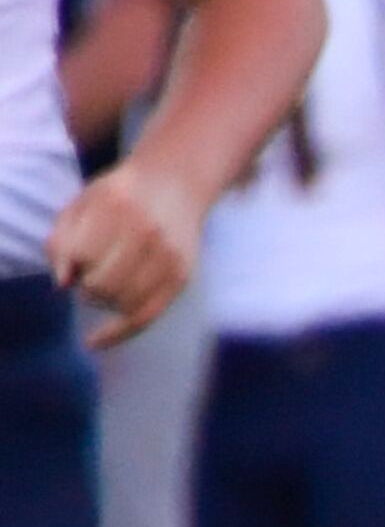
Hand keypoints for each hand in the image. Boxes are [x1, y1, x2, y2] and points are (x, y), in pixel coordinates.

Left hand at [45, 162, 204, 345]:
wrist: (176, 184)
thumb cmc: (119, 196)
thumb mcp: (82, 204)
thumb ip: (62, 239)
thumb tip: (61, 284)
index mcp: (118, 208)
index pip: (82, 256)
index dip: (72, 264)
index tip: (76, 259)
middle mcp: (148, 233)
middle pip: (103, 285)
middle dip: (88, 288)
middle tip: (89, 279)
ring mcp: (169, 256)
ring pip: (123, 304)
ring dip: (104, 302)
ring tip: (103, 290)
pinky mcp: (182, 276)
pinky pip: (146, 317)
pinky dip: (117, 333)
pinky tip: (96, 341)